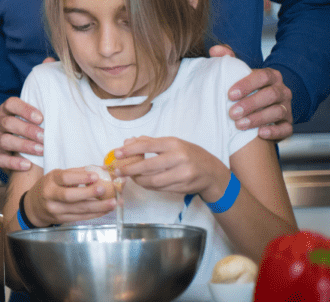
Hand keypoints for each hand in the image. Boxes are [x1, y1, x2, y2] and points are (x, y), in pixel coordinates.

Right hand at [0, 97, 43, 171]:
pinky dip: (15, 162)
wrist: (21, 154)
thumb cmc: (31, 133)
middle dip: (27, 130)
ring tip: (40, 150)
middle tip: (43, 136)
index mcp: (7, 111)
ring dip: (24, 145)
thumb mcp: (33, 122)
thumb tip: (61, 115)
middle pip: (8, 123)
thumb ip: (40, 118)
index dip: (25, 110)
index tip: (40, 118)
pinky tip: (28, 164)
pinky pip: (1, 159)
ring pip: (5, 140)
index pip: (11, 104)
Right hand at [24, 168, 115, 226]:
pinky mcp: (62, 220)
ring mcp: (56, 209)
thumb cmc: (49, 187)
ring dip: (98, 207)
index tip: (95, 176)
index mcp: (51, 180)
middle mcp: (51, 195)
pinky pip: (80, 217)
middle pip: (70, 196)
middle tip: (104, 190)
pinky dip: (95, 214)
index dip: (81, 177)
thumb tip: (103, 170)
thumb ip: (79, 172)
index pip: (65, 178)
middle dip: (89, 193)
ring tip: (112, 202)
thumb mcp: (58, 175)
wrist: (34, 207)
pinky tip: (105, 210)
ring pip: (78, 209)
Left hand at [114, 136, 230, 201]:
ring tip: (131, 177)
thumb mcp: (173, 143)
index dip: (130, 150)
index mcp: (174, 143)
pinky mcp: (183, 187)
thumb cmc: (189, 155)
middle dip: (130, 169)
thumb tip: (128, 142)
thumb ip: (150, 142)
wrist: (212, 173)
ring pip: (153, 180)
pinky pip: (160, 188)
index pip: (147, 145)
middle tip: (118, 171)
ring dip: (138, 180)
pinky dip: (149, 186)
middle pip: (148, 165)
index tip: (117, 153)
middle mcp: (179, 158)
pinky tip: (143, 182)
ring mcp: (182, 174)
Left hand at [209, 45, 293, 140]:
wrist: (261, 105)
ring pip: (278, 111)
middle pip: (271, 95)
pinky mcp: (288, 124)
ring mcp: (286, 107)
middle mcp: (281, 91)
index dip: (247, 85)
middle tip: (232, 113)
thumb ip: (227, 60)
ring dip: (258, 118)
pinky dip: (275, 131)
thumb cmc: (246, 88)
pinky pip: (287, 128)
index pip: (263, 76)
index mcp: (271, 76)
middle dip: (250, 104)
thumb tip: (215, 51)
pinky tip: (260, 134)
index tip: (230, 94)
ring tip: (240, 125)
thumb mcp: (238, 72)